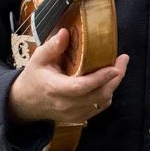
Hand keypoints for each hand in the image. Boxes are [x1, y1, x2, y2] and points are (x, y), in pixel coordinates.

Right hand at [8, 27, 127, 125]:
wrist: (26, 103)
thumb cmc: (34, 77)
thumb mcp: (38, 59)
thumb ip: (52, 46)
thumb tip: (65, 32)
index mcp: (55, 88)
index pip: (81, 86)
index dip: (100, 78)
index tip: (115, 67)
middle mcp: (66, 104)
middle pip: (97, 95)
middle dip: (115, 78)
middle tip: (123, 60)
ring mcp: (73, 114)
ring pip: (101, 102)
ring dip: (113, 85)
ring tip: (118, 68)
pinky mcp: (78, 118)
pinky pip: (99, 107)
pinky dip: (107, 94)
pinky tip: (108, 81)